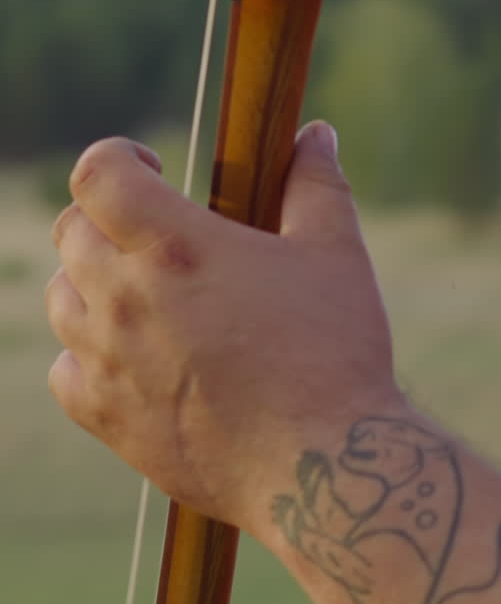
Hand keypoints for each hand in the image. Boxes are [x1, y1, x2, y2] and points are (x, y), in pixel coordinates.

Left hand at [45, 122, 401, 535]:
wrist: (325, 470)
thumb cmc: (335, 354)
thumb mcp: (336, 253)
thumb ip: (316, 184)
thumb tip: (315, 133)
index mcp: (176, 248)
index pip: (97, 175)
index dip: (117, 156)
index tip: (149, 166)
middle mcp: (126, 299)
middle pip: (71, 231)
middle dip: (107, 216)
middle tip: (153, 230)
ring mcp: (109, 363)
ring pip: (61, 297)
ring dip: (91, 280)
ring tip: (144, 289)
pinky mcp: (108, 420)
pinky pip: (64, 369)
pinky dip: (85, 351)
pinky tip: (130, 353)